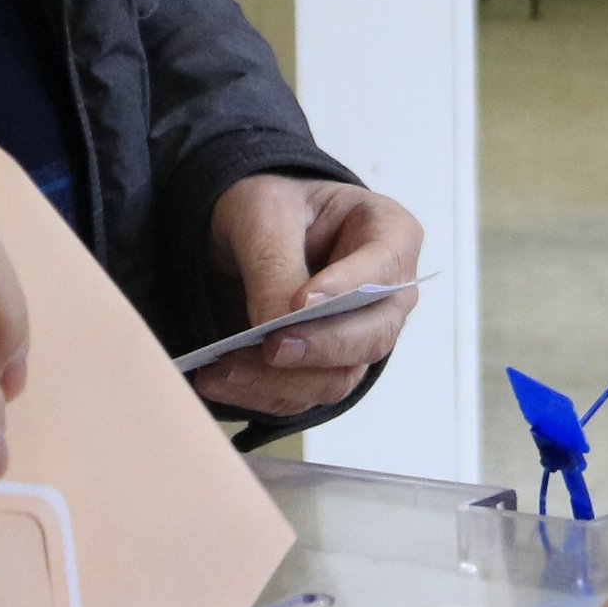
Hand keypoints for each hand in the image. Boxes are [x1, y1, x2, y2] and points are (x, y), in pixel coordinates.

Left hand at [191, 174, 423, 420]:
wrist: (250, 234)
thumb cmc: (274, 210)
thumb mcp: (265, 214)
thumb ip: (274, 264)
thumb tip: (276, 325)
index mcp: (390, 235)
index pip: (385, 267)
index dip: (350, 287)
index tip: (303, 301)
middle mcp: (385, 297)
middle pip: (372, 337)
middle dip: (319, 347)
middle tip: (272, 346)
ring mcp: (358, 339)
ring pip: (337, 378)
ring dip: (280, 380)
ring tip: (224, 368)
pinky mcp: (323, 370)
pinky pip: (300, 396)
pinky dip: (258, 393)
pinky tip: (218, 380)